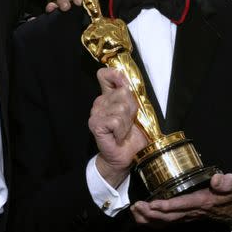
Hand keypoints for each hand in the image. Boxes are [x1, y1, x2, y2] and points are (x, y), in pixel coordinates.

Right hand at [88, 67, 147, 187]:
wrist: (125, 156)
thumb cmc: (131, 135)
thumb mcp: (135, 111)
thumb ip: (130, 94)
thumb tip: (126, 82)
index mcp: (108, 96)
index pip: (105, 75)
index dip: (115, 75)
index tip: (123, 85)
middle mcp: (99, 102)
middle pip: (123, 92)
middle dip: (132, 108)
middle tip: (129, 122)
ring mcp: (96, 113)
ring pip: (121, 107)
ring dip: (127, 122)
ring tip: (123, 131)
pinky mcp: (95, 124)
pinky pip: (116, 121)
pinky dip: (122, 131)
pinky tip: (118, 137)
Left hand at [130, 173, 231, 226]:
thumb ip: (227, 182)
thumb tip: (216, 179)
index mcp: (201, 202)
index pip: (182, 205)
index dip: (167, 205)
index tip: (153, 203)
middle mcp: (191, 212)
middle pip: (168, 216)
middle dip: (151, 213)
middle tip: (136, 206)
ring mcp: (187, 217)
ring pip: (165, 221)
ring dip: (148, 218)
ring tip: (134, 211)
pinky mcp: (183, 217)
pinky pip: (165, 223)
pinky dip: (152, 222)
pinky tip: (141, 217)